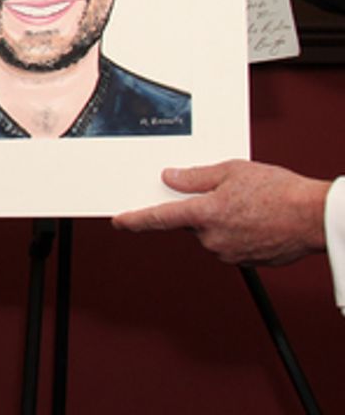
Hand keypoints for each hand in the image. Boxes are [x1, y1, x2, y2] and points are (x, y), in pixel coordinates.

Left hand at [111, 159, 329, 266]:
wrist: (314, 217)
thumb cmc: (279, 192)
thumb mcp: (232, 171)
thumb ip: (196, 177)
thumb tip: (171, 178)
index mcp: (204, 214)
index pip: (158, 218)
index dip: (134, 220)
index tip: (119, 221)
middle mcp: (212, 238)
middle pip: (189, 223)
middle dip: (198, 209)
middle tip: (225, 194)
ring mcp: (228, 253)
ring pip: (210, 234)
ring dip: (219, 221)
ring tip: (248, 205)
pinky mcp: (244, 261)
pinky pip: (229, 244)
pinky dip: (235, 232)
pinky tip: (254, 219)